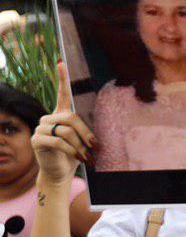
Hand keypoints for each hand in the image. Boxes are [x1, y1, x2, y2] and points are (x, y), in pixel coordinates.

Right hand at [32, 62, 94, 183]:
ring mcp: (40, 128)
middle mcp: (48, 119)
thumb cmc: (73, 156)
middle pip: (71, 118)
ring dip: (80, 145)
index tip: (61, 62)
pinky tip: (79, 157)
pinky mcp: (37, 140)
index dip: (61, 78)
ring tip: (88, 157)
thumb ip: (85, 133)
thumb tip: (98, 138)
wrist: (59, 173)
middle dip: (86, 133)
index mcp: (60, 115)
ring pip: (66, 131)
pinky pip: (57, 141)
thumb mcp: (82, 142)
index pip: (61, 94)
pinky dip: (71, 150)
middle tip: (96, 148)